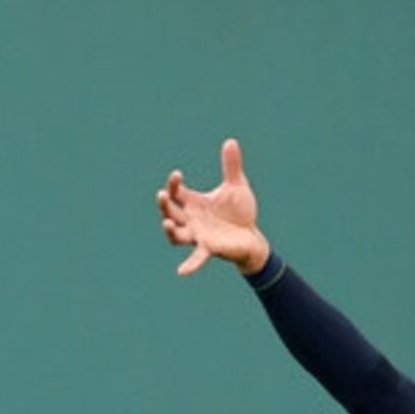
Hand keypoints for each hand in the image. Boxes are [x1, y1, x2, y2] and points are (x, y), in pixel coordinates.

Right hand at [158, 137, 267, 276]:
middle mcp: (191, 220)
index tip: (177, 174)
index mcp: (194, 203)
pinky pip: (196, 258)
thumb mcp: (237, 186)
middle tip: (162, 195)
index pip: (177, 192)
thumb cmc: (240, 212)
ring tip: (167, 223)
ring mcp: (198, 235)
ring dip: (170, 229)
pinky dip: (190, 265)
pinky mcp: (209, 249)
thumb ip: (231, 166)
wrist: (252, 236)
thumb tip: (231, 141)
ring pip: (176, 234)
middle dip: (164, 204)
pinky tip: (181, 272)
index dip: (173, 184)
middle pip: (170, 212)